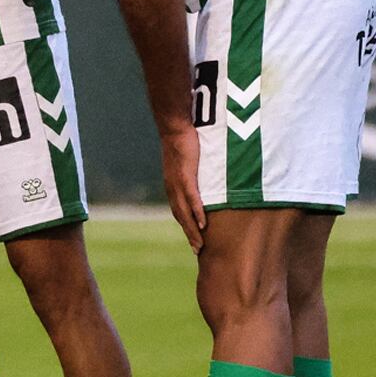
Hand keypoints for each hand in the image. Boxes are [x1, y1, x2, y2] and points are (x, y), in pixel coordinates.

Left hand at [160, 129, 205, 251]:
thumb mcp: (186, 162)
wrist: (174, 126)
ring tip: (200, 245)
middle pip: (180, 216)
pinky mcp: (185, 175)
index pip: (178, 211)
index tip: (193, 241)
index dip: (186, 226)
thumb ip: (192, 173)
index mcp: (172, 186)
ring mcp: (178, 182)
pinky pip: (192, 197)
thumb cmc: (183, 142)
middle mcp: (172, 188)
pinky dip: (197, 211)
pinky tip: (203, 224)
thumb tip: (200, 180)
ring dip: (193, 229)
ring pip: (185, 212)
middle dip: (189, 234)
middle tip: (198, 250)